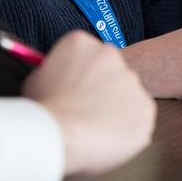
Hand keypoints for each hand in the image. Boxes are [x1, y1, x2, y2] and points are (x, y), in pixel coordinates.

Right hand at [23, 31, 154, 176]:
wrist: (60, 132)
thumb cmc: (44, 109)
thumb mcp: (36, 78)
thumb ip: (53, 72)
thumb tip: (56, 78)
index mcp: (83, 43)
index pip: (87, 56)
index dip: (80, 77)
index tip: (74, 91)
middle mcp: (111, 55)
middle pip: (109, 73)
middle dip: (100, 91)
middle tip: (84, 110)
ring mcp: (131, 81)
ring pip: (125, 97)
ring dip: (114, 110)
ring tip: (92, 128)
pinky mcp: (145, 107)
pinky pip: (138, 119)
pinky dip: (126, 130)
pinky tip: (105, 137)